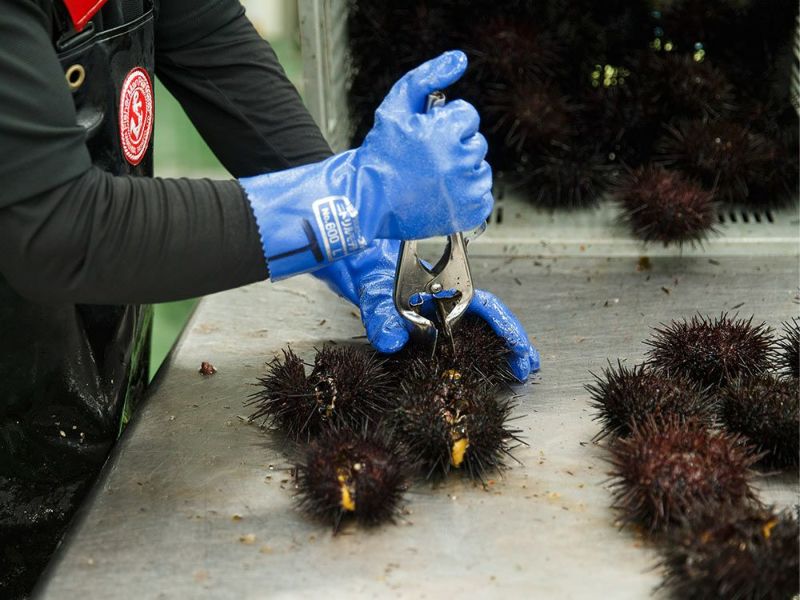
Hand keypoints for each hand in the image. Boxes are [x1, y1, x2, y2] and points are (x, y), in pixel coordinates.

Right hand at [239, 51, 491, 279]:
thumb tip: (459, 59)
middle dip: (455, 146)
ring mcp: (467, 190)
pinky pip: (482, 196)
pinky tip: (442, 195)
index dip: (446, 124)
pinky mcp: (469, 213)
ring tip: (433, 178)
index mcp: (446, 133)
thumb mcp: (395, 106)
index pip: (468, 115)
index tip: (428, 138)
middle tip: (427, 160)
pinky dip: (466, 196)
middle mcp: (460, 162)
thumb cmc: (380, 154)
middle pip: (476, 142)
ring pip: (480, 169)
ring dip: (462, 170)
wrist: (367, 202)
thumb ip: (427, 77)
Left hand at [313, 239, 538, 381]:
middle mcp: (441, 296)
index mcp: (440, 284)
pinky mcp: (418, 321)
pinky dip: (468, 349)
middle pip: (487, 317)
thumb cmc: (359, 264)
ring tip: (515, 367)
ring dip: (496, 346)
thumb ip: (380, 314)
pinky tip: (478, 363)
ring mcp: (431, 308)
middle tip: (527, 366)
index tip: (517, 349)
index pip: (483, 306)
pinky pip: (449, 336)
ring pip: (473, 326)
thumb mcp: (369, 288)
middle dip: (511, 340)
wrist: (341, 256)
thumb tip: (392, 341)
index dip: (504, 328)